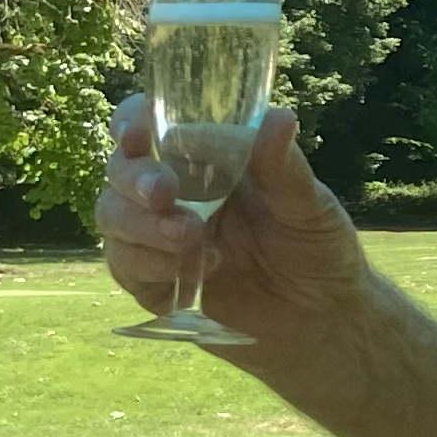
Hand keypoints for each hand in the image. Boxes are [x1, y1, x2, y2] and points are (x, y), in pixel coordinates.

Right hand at [97, 98, 369, 349]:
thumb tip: (278, 117)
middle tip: (165, 195)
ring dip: (142, 227)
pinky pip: (125, 269)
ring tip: (191, 239)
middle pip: (121, 172)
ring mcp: (162, 237)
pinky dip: (149, 269)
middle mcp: (178, 193)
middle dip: (135, 181)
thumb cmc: (320, 250)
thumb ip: (284, 167)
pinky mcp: (158, 281)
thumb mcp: (311, 206)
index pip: (152, 127)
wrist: (323, 319)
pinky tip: (199, 272)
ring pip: (112, 218)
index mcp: (208, 161)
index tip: (136, 134)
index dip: (132, 122)